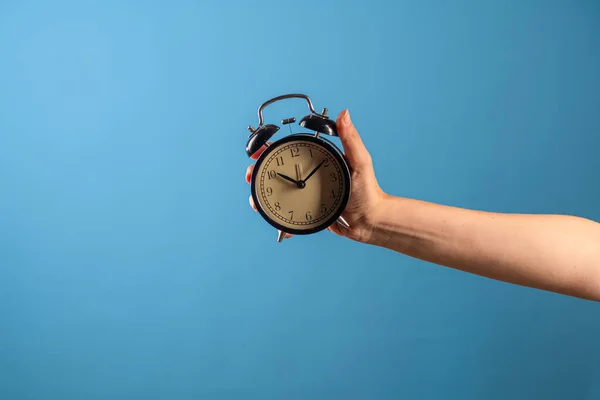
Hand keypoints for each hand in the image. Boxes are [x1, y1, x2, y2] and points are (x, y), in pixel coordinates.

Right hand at [245, 109, 385, 242]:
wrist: (370, 222)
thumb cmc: (369, 192)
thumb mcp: (360, 162)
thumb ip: (351, 139)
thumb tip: (344, 114)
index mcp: (320, 161)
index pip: (292, 151)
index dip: (272, 149)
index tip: (258, 148)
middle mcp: (311, 177)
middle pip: (279, 170)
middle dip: (260, 171)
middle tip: (251, 174)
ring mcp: (308, 195)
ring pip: (279, 191)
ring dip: (262, 193)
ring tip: (255, 199)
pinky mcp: (307, 212)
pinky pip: (287, 210)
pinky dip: (274, 213)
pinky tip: (267, 214)